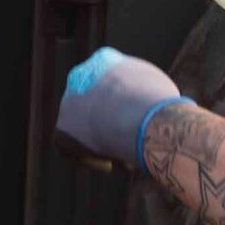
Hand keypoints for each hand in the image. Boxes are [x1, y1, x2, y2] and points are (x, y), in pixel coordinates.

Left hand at [55, 48, 188, 170]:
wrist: (138, 116)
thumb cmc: (160, 103)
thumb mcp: (162, 89)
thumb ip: (151, 94)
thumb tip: (161, 110)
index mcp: (106, 60)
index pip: (111, 82)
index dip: (125, 105)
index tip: (136, 121)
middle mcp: (81, 76)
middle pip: (95, 106)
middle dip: (110, 124)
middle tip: (128, 142)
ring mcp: (68, 102)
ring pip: (85, 128)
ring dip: (102, 143)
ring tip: (124, 157)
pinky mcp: (62, 129)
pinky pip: (76, 148)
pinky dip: (92, 158)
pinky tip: (110, 164)